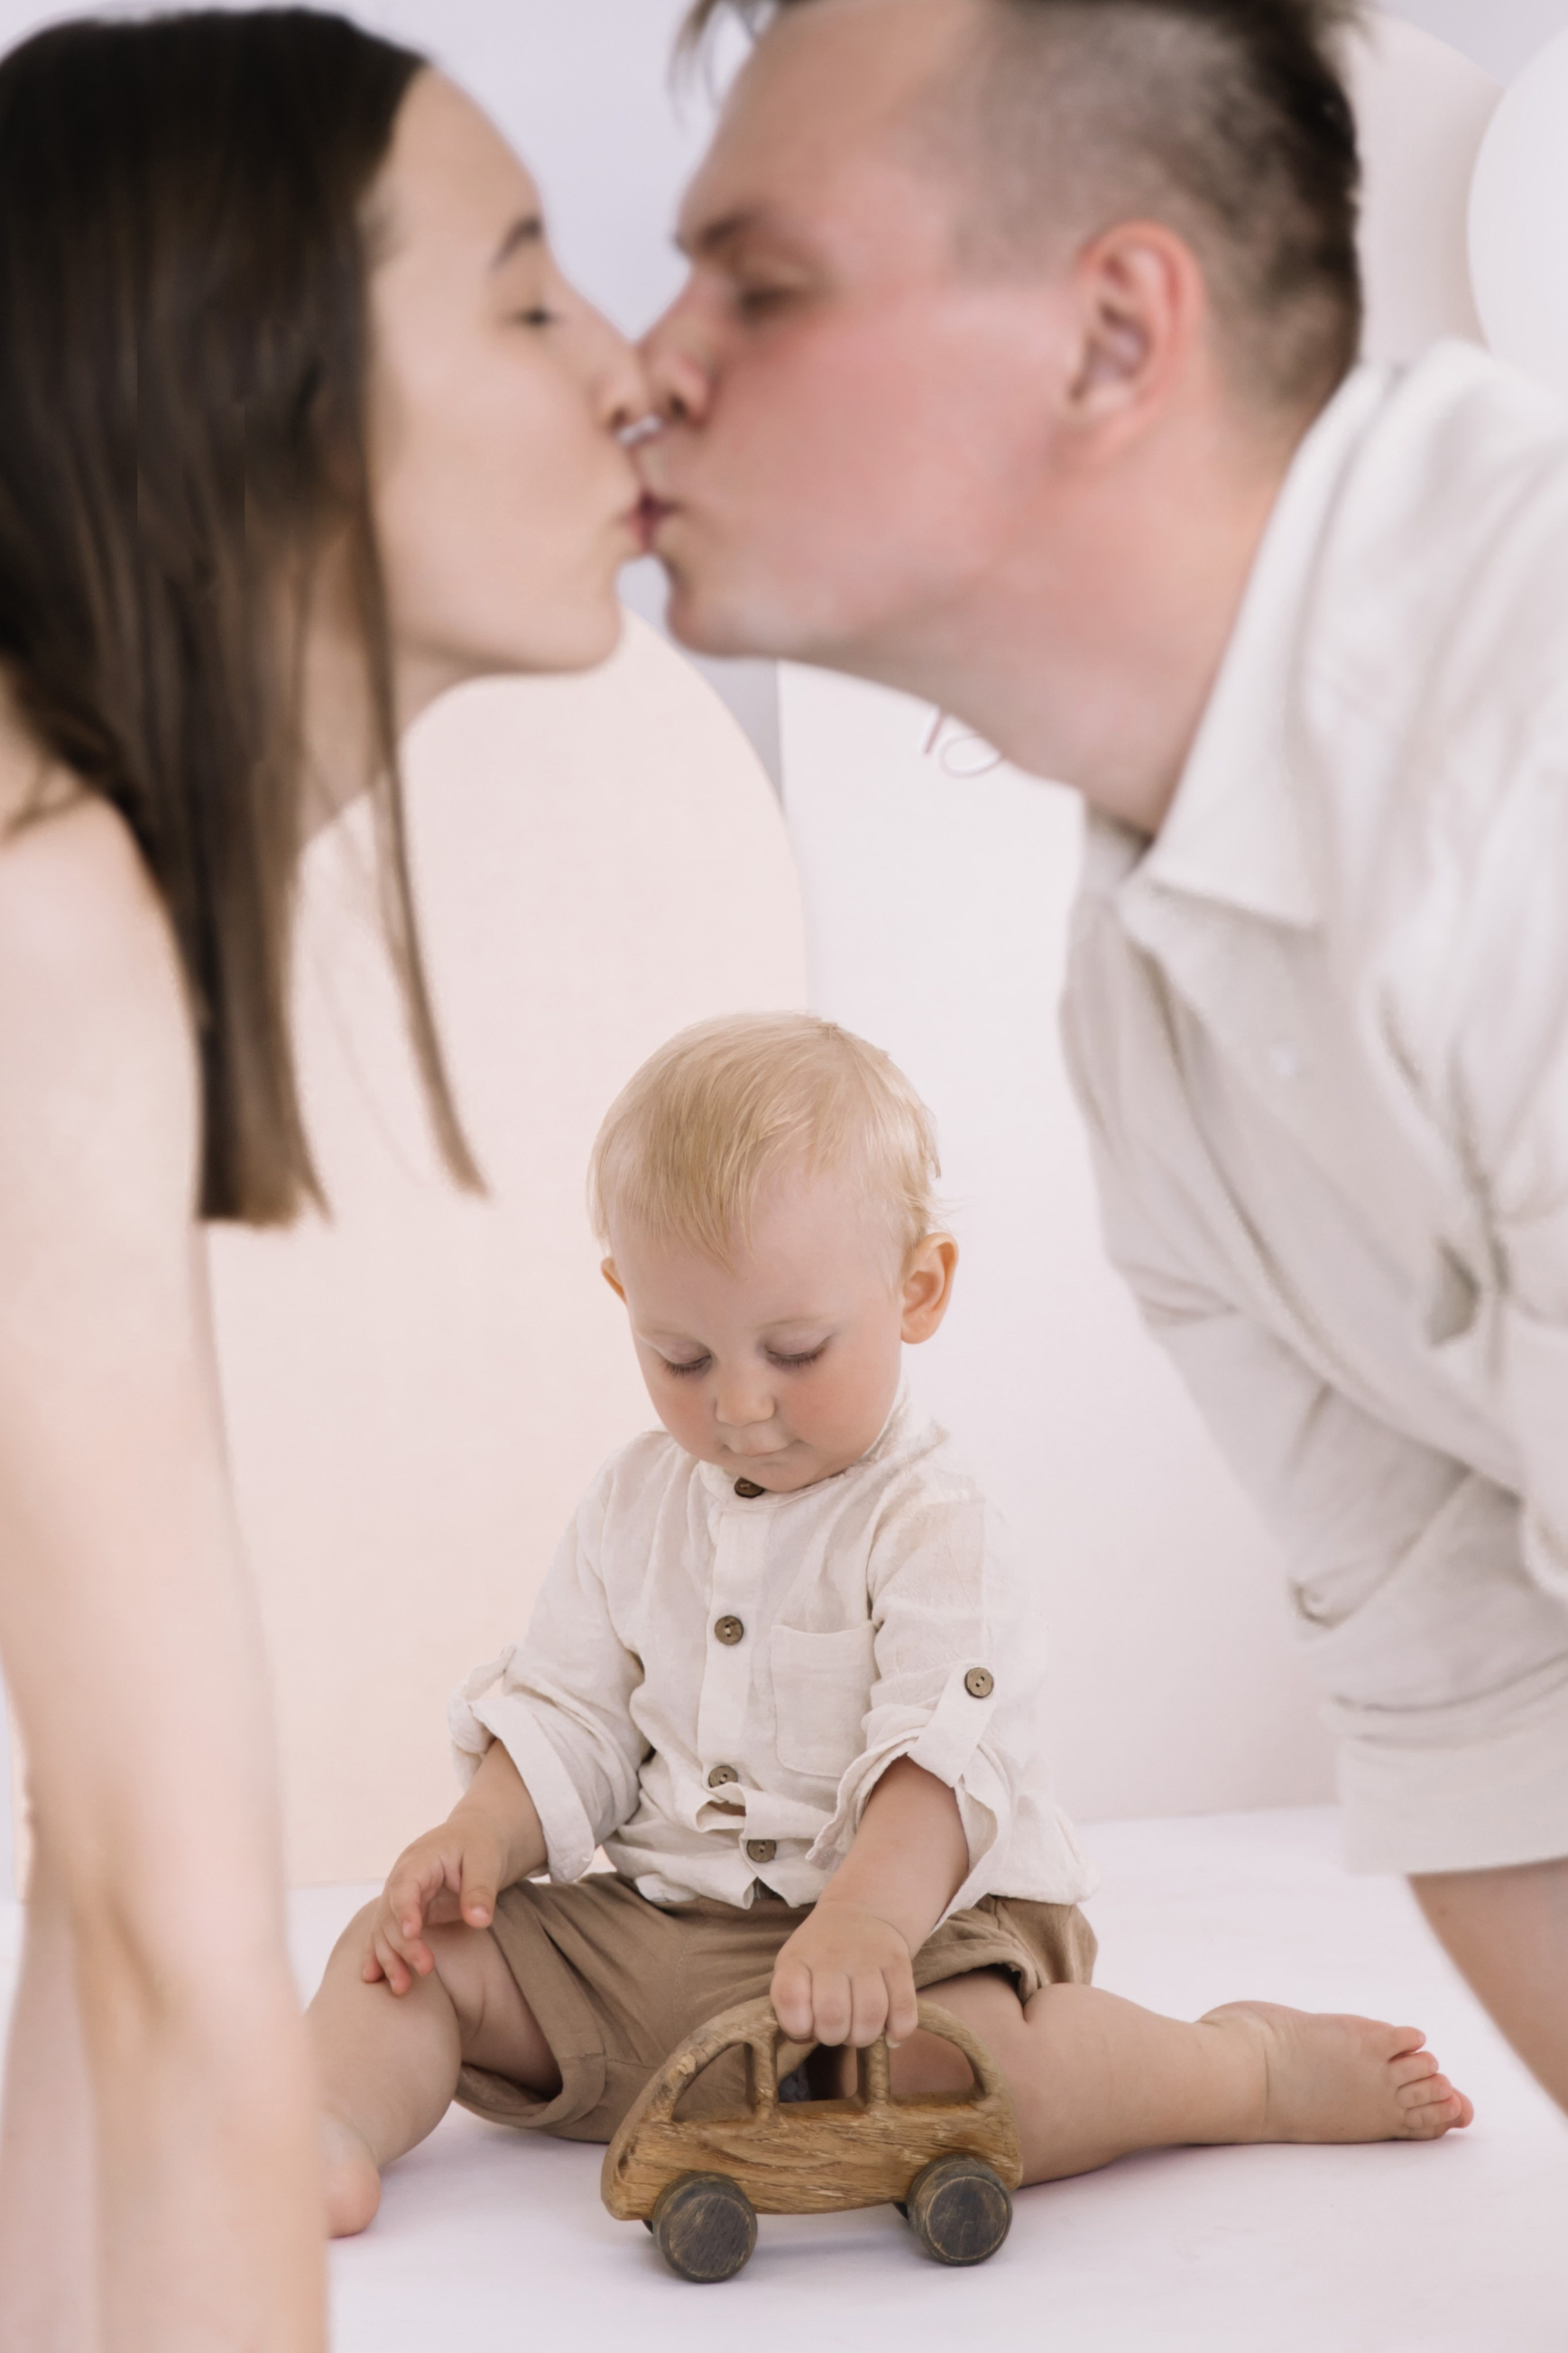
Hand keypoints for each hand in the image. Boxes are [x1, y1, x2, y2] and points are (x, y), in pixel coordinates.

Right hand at [362, 1811, 509, 1995]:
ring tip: (402, 1988)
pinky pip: (387, 1935)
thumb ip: (481, 1888)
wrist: (475, 1838)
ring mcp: (401, 1897)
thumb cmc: (481, 1845)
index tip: (413, 1932)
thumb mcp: (487, 1860)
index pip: (404, 1885)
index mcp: (420, 1859)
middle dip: (403, 1944)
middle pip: (390, 1914)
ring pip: (384, 1930)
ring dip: (389, 1958)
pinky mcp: (406, 1913)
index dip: (405, 1909)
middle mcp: (402, 1879)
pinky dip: (380, 1955)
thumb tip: (478, 1920)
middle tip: (426, 1968)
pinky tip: (373, 1978)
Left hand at [770, 1900, 918, 2048]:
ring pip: (870, 2015)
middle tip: (836, 2029)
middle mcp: (832, 1955)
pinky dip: (898, 2031)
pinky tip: (889, 2034)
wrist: (858, 1914)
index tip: (805, 2026)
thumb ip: (790, 2007)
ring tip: (859, 2030)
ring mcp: (867, 1957)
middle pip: (833, 2015)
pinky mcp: (898, 1962)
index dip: (797, 2026)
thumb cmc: (818, 1958)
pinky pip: (904, 2009)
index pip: (790, 1998)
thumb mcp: (792, 1970)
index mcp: (797, 1959)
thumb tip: (806, 2038)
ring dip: (864, 2036)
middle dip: (834, 2037)